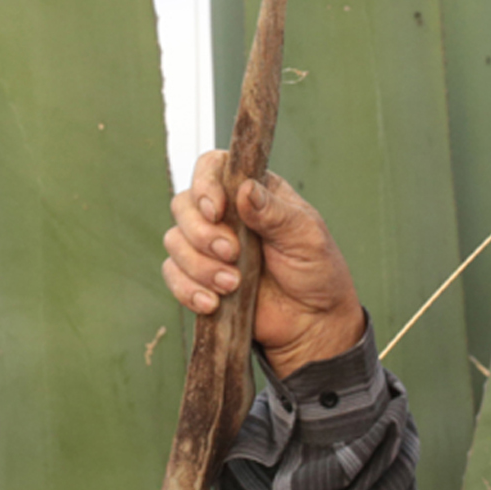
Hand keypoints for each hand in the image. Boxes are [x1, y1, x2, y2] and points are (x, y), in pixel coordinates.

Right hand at [163, 151, 365, 377]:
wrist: (312, 322)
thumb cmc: (316, 271)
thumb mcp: (306, 237)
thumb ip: (275, 213)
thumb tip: (245, 189)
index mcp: (253, 193)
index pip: (212, 168)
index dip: (205, 184)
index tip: (216, 211)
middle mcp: (226, 215)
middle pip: (184, 205)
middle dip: (202, 233)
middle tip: (232, 253)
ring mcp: (209, 247)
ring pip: (175, 242)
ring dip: (199, 266)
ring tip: (233, 284)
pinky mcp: (200, 278)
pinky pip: (174, 275)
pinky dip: (188, 290)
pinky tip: (213, 303)